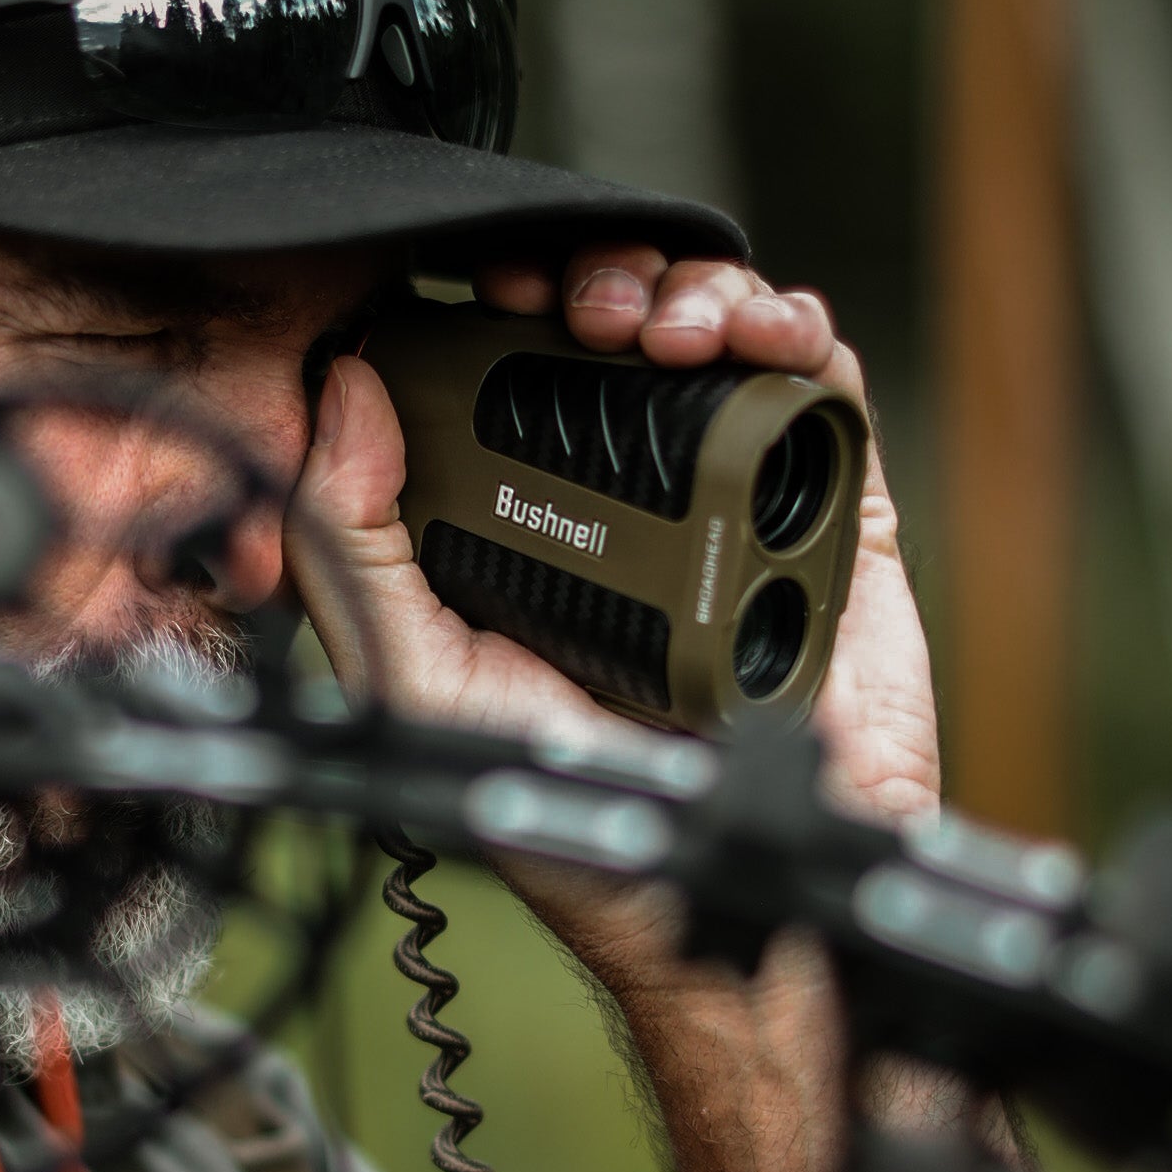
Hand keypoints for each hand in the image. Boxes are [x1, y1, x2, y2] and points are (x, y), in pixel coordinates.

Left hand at [289, 244, 939, 824]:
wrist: (715, 891)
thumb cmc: (560, 809)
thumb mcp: (411, 677)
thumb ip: (349, 543)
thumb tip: (342, 389)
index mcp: (524, 513)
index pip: (510, 363)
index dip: (501, 300)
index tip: (492, 283)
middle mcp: (628, 496)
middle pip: (621, 326)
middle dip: (601, 280)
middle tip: (584, 307)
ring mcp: (735, 501)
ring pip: (721, 336)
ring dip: (694, 292)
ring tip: (666, 329)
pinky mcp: (829, 519)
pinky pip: (823, 395)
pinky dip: (796, 336)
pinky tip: (757, 341)